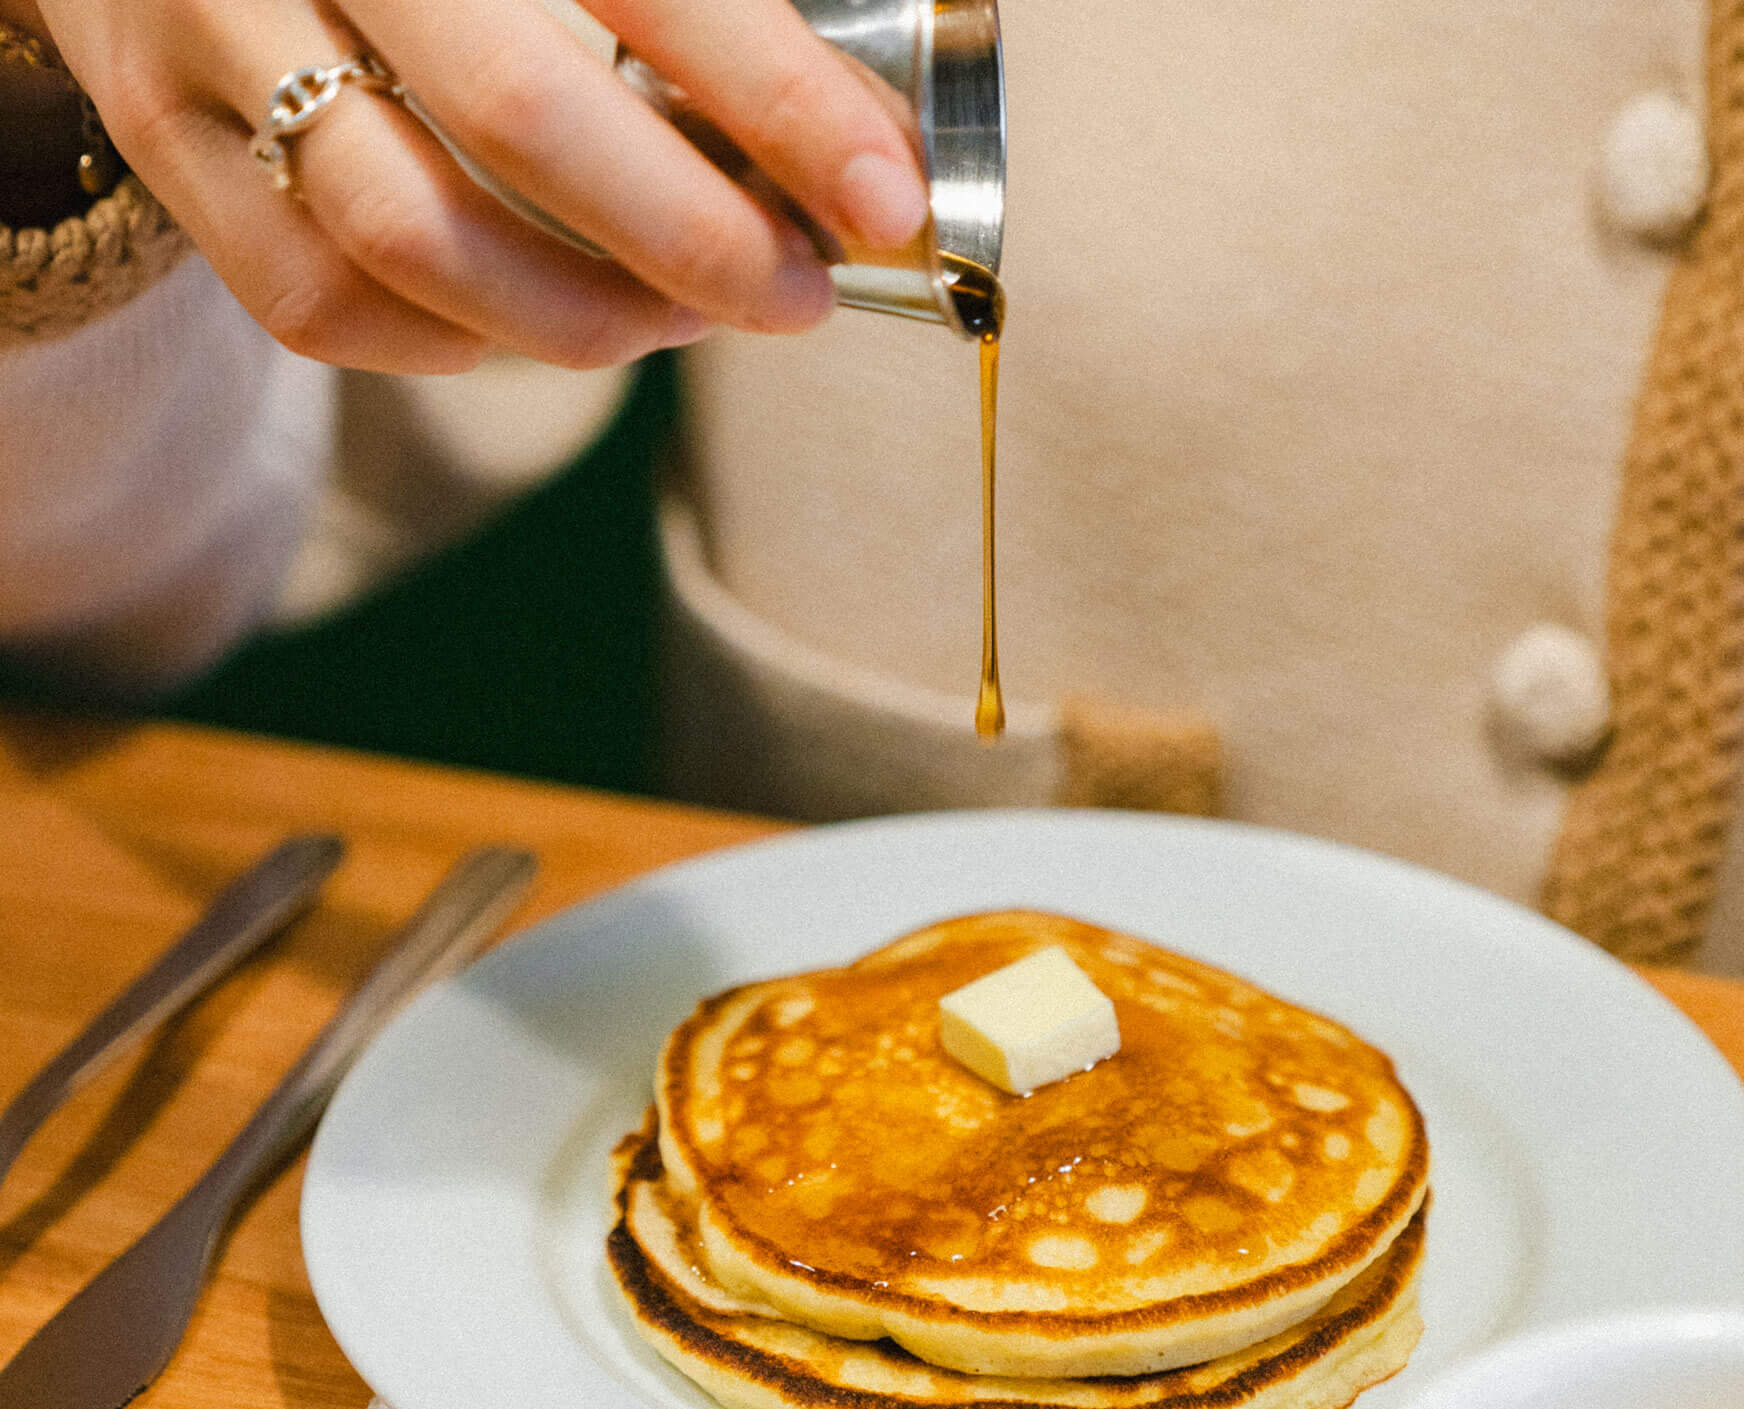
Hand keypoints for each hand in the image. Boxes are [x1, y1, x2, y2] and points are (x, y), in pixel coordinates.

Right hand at [31, 0, 931, 371]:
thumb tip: (855, 141)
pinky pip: (326, 302)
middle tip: (796, 295)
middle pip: (519, 114)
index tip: (882, 198)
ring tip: (684, 314)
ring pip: (413, 238)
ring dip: (586, 315)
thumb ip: (690, 5)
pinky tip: (548, 315)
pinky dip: (465, 340)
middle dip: (694, 238)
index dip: (776, 94)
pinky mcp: (161, 145)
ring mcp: (199, 33)